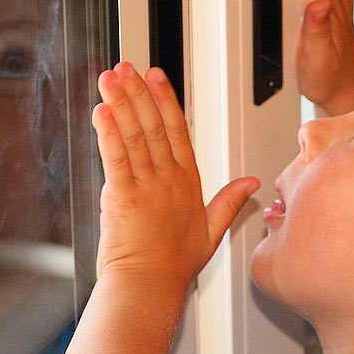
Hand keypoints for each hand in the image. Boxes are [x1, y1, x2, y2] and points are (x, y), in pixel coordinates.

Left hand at [91, 62, 259, 287]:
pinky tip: (101, 112)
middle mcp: (168, 178)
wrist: (150, 286)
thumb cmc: (175, 265)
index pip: (177, 130)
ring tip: (110, 78)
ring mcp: (147, 185)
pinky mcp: (123, 196)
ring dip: (121, 103)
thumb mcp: (213, 230)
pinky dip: (108, 133)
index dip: (166, 99)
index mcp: (187, 181)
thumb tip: (252, 183)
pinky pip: (116, 158)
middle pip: (153, 124)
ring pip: (134, 135)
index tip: (156, 75)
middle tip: (126, 67)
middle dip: (138, 92)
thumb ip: (230, 202)